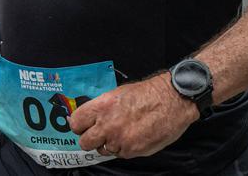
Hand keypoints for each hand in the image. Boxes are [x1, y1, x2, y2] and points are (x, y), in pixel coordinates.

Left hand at [69, 73, 196, 159]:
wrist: (172, 100)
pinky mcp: (132, 150)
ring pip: (102, 150)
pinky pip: (119, 154)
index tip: (83, 126)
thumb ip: (102, 107)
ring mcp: (119, 139)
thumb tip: (90, 117)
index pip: (75, 123)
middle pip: (84, 142)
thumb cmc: (148, 94)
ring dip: (109, 144)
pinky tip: (133, 136)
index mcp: (102, 106)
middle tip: (98, 134)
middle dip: (90, 139)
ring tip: (121, 132)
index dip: (79, 125)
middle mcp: (108, 124)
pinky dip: (124, 148)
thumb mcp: (119, 93)